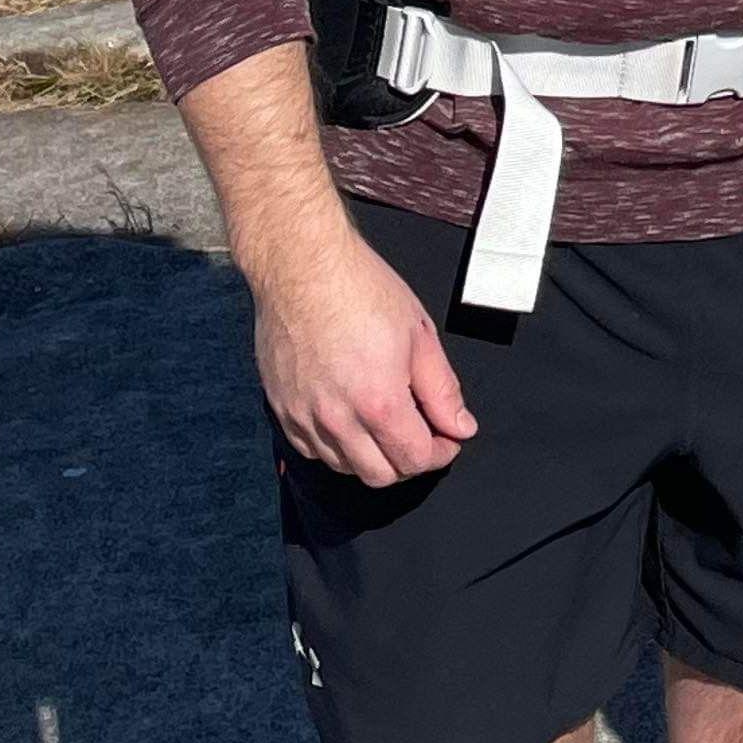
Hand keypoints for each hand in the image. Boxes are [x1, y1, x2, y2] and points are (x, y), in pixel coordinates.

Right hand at [252, 220, 478, 486]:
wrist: (301, 267)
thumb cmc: (362, 290)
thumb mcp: (419, 334)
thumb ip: (442, 390)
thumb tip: (461, 427)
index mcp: (378, 402)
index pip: (415, 459)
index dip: (440, 453)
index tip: (449, 439)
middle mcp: (337, 420)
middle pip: (379, 475)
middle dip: (409, 463)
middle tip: (422, 435)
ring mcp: (304, 418)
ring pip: (344, 467)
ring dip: (372, 457)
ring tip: (387, 425)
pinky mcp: (281, 410)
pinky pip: (312, 450)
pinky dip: (337, 447)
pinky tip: (351, 420)